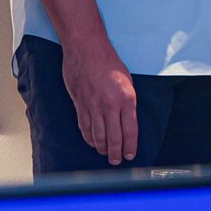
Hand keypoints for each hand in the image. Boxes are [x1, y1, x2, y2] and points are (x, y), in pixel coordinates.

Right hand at [62, 39, 137, 164]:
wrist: (86, 49)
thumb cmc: (108, 62)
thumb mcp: (127, 81)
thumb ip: (127, 103)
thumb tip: (127, 122)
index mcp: (127, 98)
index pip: (130, 131)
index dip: (130, 146)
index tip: (130, 155)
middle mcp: (110, 105)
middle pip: (114, 138)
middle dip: (116, 154)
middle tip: (117, 161)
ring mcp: (94, 106)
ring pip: (98, 137)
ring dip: (102, 149)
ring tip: (106, 154)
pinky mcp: (80, 105)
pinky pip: (85, 128)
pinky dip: (89, 139)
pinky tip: (93, 143)